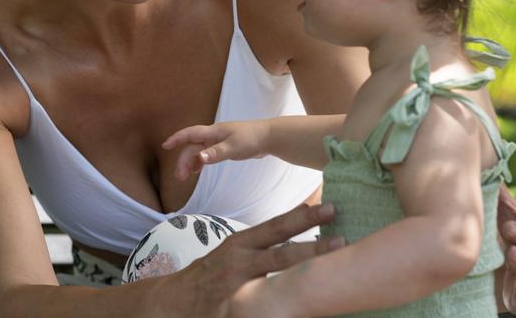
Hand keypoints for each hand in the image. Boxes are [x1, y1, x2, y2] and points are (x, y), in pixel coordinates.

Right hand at [153, 203, 343, 317]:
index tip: (330, 208)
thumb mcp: (232, 254)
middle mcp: (240, 261)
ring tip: (334, 274)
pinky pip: (267, 308)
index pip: (276, 227)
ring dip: (306, 272)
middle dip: (313, 244)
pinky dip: (286, 307)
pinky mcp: (237, 308)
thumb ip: (262, 246)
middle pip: (282, 251)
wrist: (173, 301)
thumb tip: (297, 232)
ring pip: (279, 279)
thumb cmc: (209, 275)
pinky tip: (307, 308)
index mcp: (241, 244)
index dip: (303, 218)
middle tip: (343, 240)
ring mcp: (239, 286)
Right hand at [163, 120, 269, 179]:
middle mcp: (213, 135)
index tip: (165, 146)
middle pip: (192, 147)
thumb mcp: (233, 148)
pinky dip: (200, 161)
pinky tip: (197, 170)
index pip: (190, 134)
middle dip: (183, 160)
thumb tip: (199, 158)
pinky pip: (206, 154)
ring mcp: (218, 141)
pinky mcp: (224, 147)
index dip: (176, 139)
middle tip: (179, 177)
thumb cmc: (251, 139)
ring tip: (184, 176)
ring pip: (198, 151)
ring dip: (190, 162)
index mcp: (213, 132)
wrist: (268, 137)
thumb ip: (216, 153)